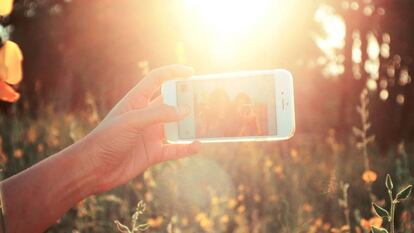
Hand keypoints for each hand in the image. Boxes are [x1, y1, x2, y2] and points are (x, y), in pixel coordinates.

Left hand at [79, 65, 199, 192]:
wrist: (93, 169)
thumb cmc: (106, 139)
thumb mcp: (132, 121)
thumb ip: (159, 114)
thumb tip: (185, 111)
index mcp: (136, 101)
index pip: (157, 80)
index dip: (173, 73)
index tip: (191, 73)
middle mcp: (145, 116)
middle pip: (171, 103)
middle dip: (187, 100)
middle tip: (204, 100)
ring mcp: (150, 134)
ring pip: (175, 127)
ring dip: (189, 125)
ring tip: (206, 123)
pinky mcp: (152, 153)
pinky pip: (174, 150)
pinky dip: (185, 148)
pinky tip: (197, 146)